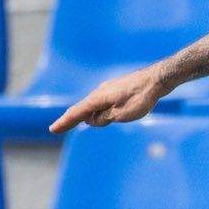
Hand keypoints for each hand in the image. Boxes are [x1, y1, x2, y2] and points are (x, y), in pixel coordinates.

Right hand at [49, 65, 168, 133]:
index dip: (64, 122)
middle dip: (76, 119)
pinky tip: (113, 112)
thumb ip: (104, 118)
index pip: (76, 113)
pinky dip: (103, 111)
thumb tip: (94, 119)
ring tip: (114, 115)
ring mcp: (108, 90)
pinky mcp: (117, 90)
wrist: (157, 80)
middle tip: (62, 127)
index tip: (52, 129)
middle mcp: (99, 92)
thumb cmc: (140, 98)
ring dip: (97, 116)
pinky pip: (105, 103)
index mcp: (97, 99)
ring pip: (96, 108)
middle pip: (84, 110)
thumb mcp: (120, 115)